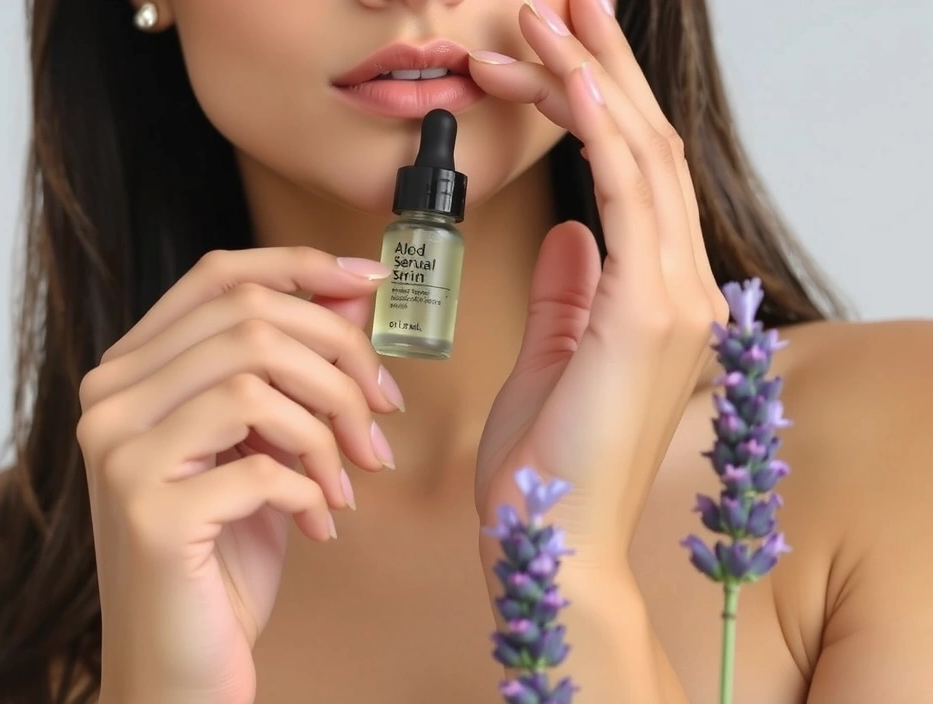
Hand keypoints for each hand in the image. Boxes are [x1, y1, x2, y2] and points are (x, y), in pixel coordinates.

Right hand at [75, 248, 401, 702]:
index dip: (300, 267)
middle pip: (248, 321)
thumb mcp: (265, 444)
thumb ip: (293, 369)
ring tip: (352, 476)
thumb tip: (355, 294)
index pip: (216, 277)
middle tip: (381, 412)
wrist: (179, 662)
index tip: (372, 282)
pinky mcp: (150, 516)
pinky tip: (319, 521)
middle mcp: (109, 402)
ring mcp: (120, 457)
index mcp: (130, 373)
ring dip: (330, 426)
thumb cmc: (224, 552)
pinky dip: (310, 489)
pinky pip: (262, 465)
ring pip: (255, 381)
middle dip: (340, 360)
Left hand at [470, 0, 728, 565]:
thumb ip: (568, 293)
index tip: (553, 51)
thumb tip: (569, 232)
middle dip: (600, 67)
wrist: (549, 540)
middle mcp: (679, 289)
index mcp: (655, 297)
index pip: (634, 176)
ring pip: (641, 158)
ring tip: (545, 17)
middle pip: (646, 150)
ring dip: (591, 80)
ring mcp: (672, 300)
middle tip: (557, 2)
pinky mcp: (643, 316)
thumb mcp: (552, 357)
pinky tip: (567, 77)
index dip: (599, 105)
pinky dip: (600, 133)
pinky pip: (629, 200)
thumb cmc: (546, 460)